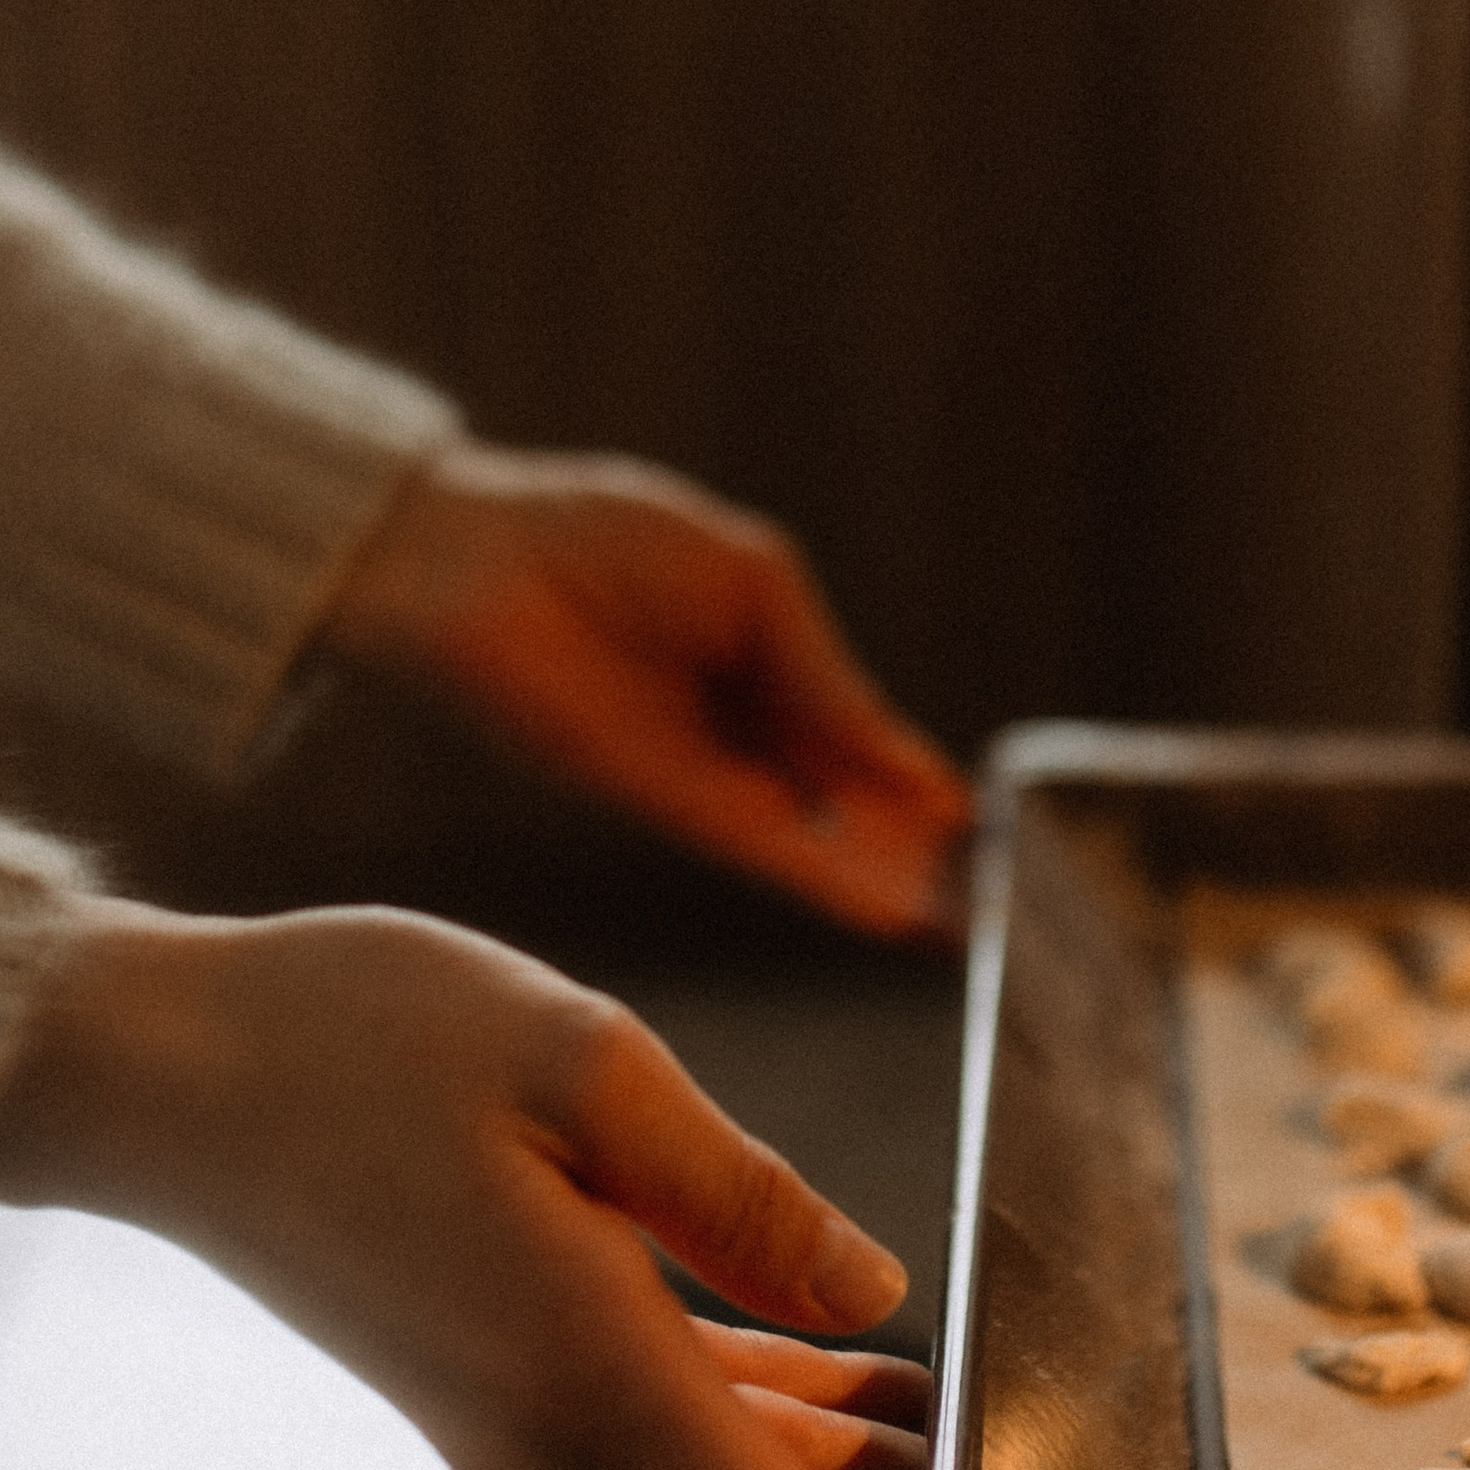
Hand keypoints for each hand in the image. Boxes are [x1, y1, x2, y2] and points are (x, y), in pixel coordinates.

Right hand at [0, 900, 928, 1469]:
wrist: (149, 1074)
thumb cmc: (346, 1039)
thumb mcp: (578, 1063)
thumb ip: (738, 1193)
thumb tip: (873, 1289)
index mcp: (588, 1370)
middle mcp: (551, 1438)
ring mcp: (510, 1424)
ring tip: (975, 1438)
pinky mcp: (488, 1383)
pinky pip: (661, 1437)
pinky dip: (763, 1426)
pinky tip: (849, 1378)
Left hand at [322, 443, 973, 938]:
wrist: (473, 559)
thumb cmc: (600, 538)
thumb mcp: (752, 587)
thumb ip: (824, 679)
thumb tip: (909, 759)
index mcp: (763, 664)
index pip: (861, 743)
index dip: (921, 788)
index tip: (991, 832)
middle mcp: (737, 734)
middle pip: (847, 808)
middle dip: (917, 855)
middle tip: (996, 905)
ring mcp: (701, 773)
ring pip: (815, 842)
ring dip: (885, 886)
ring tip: (962, 931)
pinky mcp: (657, 800)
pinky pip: (763, 845)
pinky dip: (826, 877)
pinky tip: (885, 909)